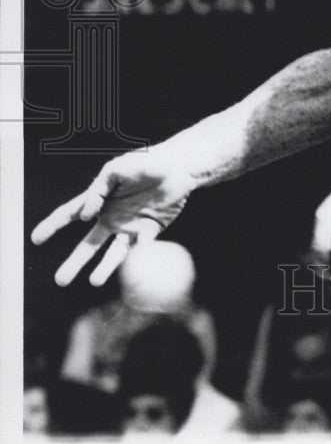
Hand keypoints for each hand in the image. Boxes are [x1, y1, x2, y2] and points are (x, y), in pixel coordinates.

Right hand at [30, 148, 196, 286]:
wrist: (180, 167)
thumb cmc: (147, 162)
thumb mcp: (118, 168)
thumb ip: (98, 188)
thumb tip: (85, 214)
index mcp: (100, 199)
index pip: (71, 213)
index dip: (53, 225)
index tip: (36, 239)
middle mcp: (112, 217)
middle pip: (89, 244)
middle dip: (75, 262)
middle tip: (60, 280)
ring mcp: (131, 227)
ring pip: (113, 253)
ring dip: (104, 268)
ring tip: (94, 281)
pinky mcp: (150, 232)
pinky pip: (141, 248)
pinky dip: (137, 257)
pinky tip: (135, 263)